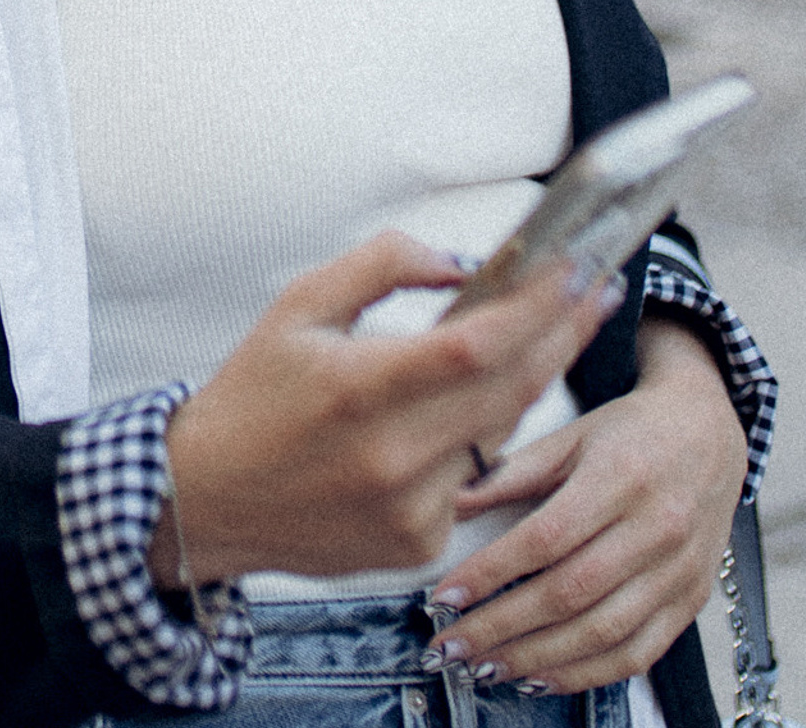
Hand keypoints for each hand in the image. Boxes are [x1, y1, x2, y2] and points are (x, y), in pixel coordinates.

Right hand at [153, 234, 625, 585]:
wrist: (207, 499)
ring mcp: (410, 509)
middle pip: (510, 391)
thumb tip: (458, 261)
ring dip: (530, 382)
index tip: (573, 270)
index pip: (475, 345)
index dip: (535, 307)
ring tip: (555, 333)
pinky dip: (480, 438)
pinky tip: (472, 408)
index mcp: (358, 388)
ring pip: (499, 435)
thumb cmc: (251, 394)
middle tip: (598, 292)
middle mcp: (392, 457)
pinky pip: (472, 478)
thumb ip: (380, 268)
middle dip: (562, 336)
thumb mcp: (299, 307)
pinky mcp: (418, 545)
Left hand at [422, 314, 747, 693]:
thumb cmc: (628, 431)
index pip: (546, 538)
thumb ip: (511, 473)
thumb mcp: (568, 436)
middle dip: (503, 627)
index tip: (445, 596)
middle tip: (451, 647)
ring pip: (603, 633)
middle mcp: (655, 529)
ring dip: (537, 659)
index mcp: (620, 477)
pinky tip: (541, 677)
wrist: (709, 434)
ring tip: (486, 669)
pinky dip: (586, 674)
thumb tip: (449, 504)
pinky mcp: (691, 602)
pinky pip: (638, 654)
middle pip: (571, 593)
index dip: (492, 572)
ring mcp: (678, 572)